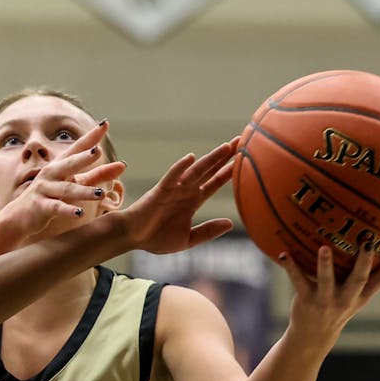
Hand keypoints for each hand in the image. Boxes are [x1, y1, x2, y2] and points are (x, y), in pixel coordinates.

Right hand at [0, 120, 126, 238]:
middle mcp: (51, 173)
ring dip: (84, 191)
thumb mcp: (74, 183)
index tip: (105, 123)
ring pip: (67, 189)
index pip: (78, 147)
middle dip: (83, 157)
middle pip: (69, 164)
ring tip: (101, 194)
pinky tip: (79, 213)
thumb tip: (123, 165)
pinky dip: (67, 210)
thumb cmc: (50, 196)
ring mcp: (44, 189)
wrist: (20, 216)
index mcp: (61, 165)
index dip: (91, 136)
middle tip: (98, 151)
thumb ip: (98, 175)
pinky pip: (55, 208)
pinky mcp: (40, 206)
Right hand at [118, 138, 238, 254]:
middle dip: (225, 157)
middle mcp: (186, 191)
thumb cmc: (157, 239)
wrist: (132, 238)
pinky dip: (180, 167)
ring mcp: (174, 189)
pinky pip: (171, 177)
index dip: (229, 172)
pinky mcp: (160, 191)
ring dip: (211, 159)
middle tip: (243, 141)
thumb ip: (207, 231)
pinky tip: (191, 158)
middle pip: (209, 170)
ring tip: (227, 147)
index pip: (215, 182)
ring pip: (195, 171)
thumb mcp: (188, 239)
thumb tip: (230, 223)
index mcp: (193, 201)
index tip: (246, 160)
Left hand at [279, 243, 379, 342]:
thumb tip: (369, 243)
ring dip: (325, 264)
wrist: (312, 336)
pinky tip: (285, 254)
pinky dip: (291, 267)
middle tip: (368, 241)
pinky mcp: (306, 300)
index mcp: (360, 296)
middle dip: (364, 261)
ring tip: (324, 247)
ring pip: (327, 281)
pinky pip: (298, 281)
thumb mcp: (353, 298)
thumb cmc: (336, 308)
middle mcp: (346, 299)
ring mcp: (326, 300)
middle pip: (358, 279)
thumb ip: (361, 277)